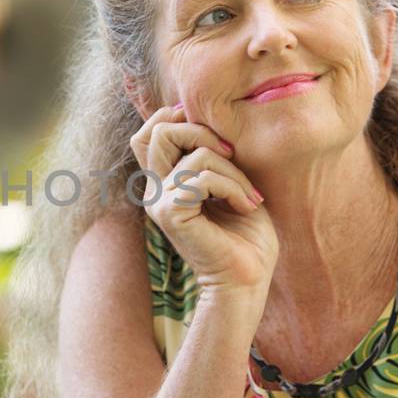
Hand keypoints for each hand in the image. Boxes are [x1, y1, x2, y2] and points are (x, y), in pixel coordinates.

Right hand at [128, 103, 277, 296]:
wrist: (247, 279)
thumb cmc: (246, 235)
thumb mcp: (231, 181)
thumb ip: (213, 154)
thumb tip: (211, 118)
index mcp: (165, 182)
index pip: (149, 132)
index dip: (177, 118)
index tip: (219, 139)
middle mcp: (155, 190)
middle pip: (158, 131)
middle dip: (202, 132)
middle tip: (233, 156)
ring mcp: (159, 202)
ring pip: (193, 155)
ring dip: (232, 170)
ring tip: (248, 195)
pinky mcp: (170, 213)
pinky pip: (202, 178)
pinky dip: (232, 186)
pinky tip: (246, 205)